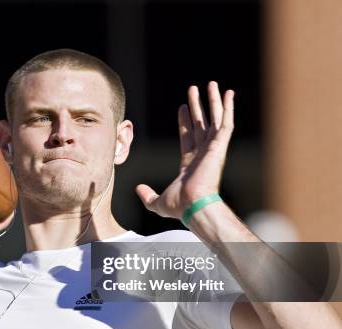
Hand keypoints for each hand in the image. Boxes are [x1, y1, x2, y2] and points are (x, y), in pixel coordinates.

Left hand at [135, 81, 234, 218]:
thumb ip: (147, 196)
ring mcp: (213, 149)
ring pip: (214, 119)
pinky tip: (228, 94)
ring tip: (211, 84)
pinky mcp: (219, 146)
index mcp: (191, 164)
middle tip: (194, 90)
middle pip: (201, 124)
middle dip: (198, 107)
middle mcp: (204, 154)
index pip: (188, 137)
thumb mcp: (157, 201)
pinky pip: (226, 123)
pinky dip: (228, 108)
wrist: (193, 206)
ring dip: (213, 102)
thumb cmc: (180, 206)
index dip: (186, 121)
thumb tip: (137, 189)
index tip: (183, 107)